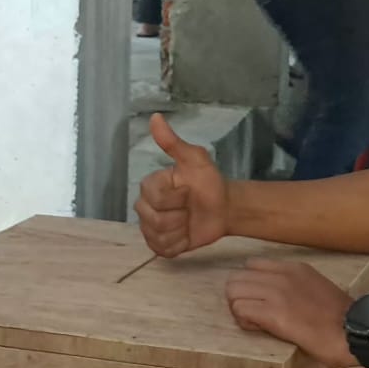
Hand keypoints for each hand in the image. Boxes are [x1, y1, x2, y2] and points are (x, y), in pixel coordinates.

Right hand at [135, 114, 230, 258]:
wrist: (224, 207)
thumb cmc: (208, 181)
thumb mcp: (195, 159)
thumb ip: (173, 142)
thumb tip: (155, 117)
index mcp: (150, 186)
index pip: (155, 198)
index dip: (176, 197)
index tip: (189, 191)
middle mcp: (145, 207)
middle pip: (154, 220)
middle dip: (179, 215)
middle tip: (190, 208)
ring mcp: (150, 228)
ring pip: (158, 236)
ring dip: (180, 230)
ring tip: (189, 221)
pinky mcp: (159, 246)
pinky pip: (163, 250)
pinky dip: (179, 244)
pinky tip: (187, 234)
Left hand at [226, 259, 354, 367]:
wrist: (354, 332)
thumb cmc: (339, 318)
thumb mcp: (316, 288)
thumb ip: (295, 286)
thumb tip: (278, 297)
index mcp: (294, 267)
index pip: (251, 266)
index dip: (251, 286)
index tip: (261, 302)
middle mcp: (282, 274)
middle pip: (236, 278)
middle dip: (240, 298)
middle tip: (256, 316)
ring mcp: (277, 292)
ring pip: (232, 292)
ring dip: (240, 310)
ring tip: (258, 323)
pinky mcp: (273, 313)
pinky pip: (239, 310)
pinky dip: (245, 322)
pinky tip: (262, 329)